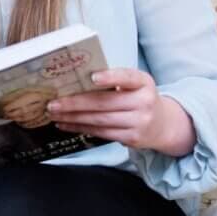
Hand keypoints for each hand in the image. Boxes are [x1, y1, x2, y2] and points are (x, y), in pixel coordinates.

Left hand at [46, 68, 195, 155]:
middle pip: (104, 103)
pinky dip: (80, 128)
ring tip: (54, 114)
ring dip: (73, 117)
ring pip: (99, 120)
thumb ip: (113, 81)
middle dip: (74, 103)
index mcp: (143, 82)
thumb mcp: (134, 85)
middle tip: (53, 103)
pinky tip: (66, 124)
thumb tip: (76, 80)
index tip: (92, 78)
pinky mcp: (132, 138)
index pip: (127, 77)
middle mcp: (144, 102)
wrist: (163, 124)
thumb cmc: (139, 98)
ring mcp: (139, 122)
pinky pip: (101, 132)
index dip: (110, 77)